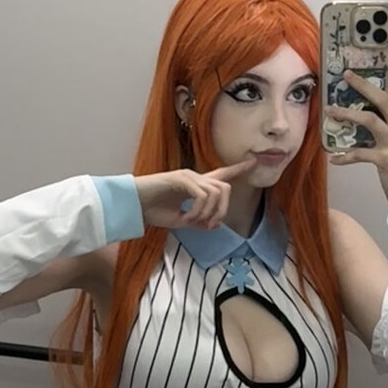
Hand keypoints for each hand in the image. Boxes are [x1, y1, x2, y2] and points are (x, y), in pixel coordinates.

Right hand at [135, 155, 257, 229]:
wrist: (133, 205)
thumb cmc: (152, 211)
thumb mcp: (180, 221)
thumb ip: (199, 222)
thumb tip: (216, 224)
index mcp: (195, 186)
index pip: (221, 175)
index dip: (238, 169)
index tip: (254, 162)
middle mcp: (195, 177)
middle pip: (225, 188)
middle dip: (223, 210)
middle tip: (209, 225)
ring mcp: (188, 176)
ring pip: (217, 193)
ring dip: (208, 213)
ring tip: (191, 222)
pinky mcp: (181, 179)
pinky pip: (203, 196)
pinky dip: (198, 211)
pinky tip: (185, 218)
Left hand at [325, 47, 387, 214]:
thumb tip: (369, 110)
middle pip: (385, 99)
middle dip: (365, 85)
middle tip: (348, 74)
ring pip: (370, 121)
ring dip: (348, 114)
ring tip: (330, 110)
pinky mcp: (385, 160)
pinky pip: (360, 153)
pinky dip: (345, 156)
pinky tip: (334, 158)